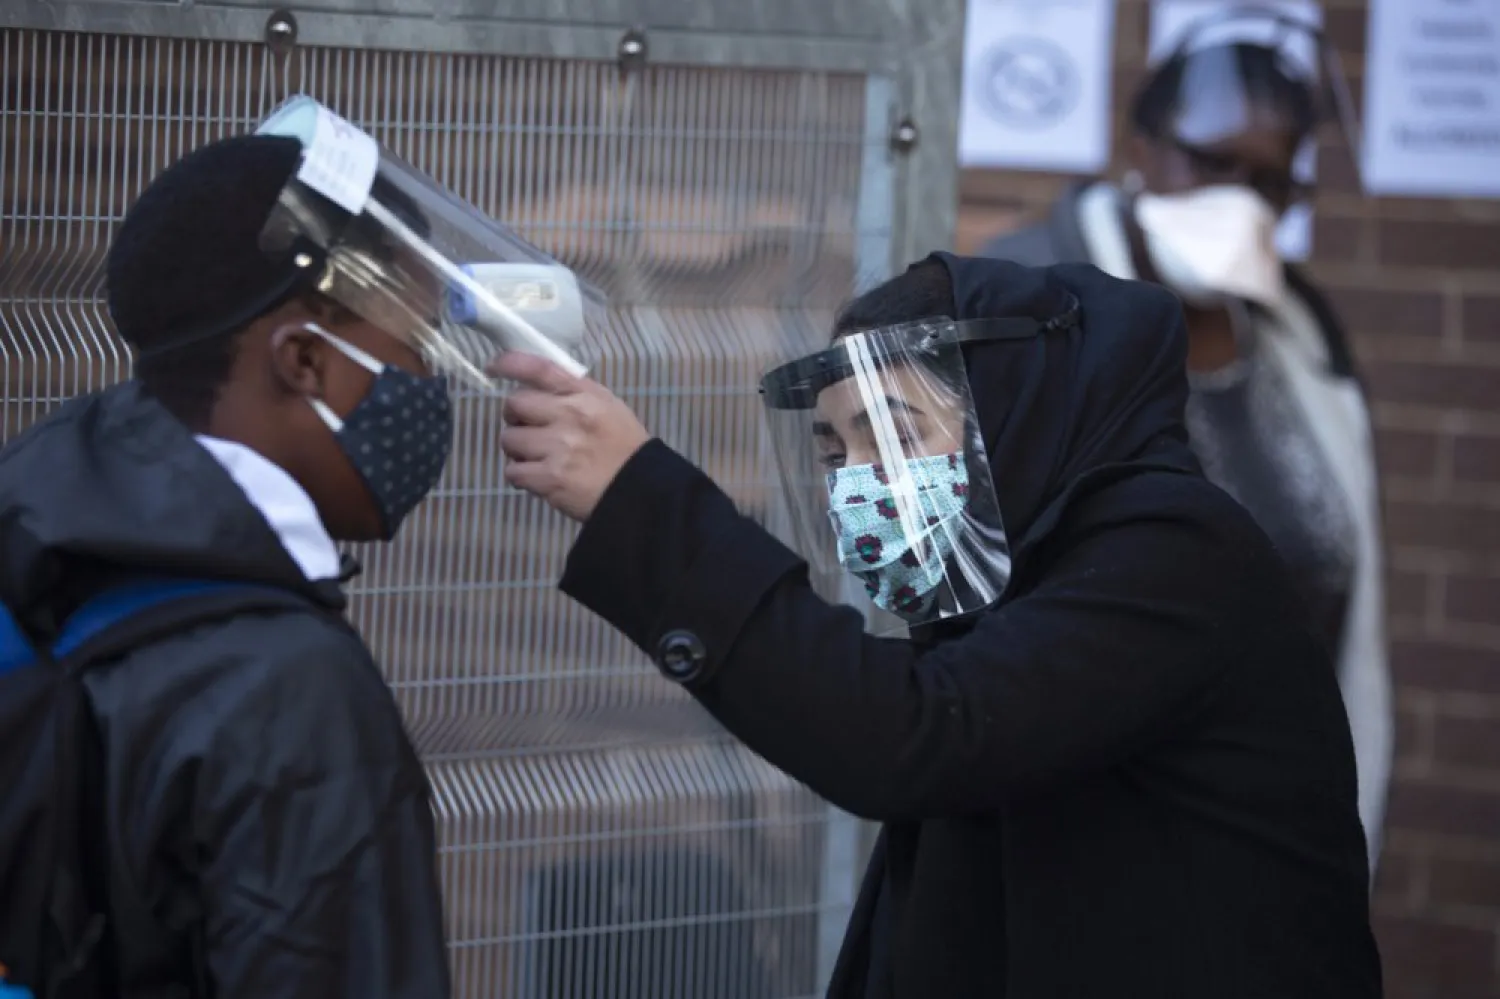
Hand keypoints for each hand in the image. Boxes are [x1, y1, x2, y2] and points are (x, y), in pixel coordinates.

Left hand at [489, 352, 652, 521]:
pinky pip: (513, 471)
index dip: (509, 363)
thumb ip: (575, 395)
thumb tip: (537, 390)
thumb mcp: (608, 407)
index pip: (539, 368)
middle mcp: (569, 415)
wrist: (642, 490)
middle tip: (528, 429)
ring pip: (509, 439)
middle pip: (514, 404)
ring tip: (536, 458)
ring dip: (517, 450)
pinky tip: (538, 478)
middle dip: (515, 417)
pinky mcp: (550, 478)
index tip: (493, 367)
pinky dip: (521, 476)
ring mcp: (558, 447)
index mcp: (584, 395)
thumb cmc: (625, 448)